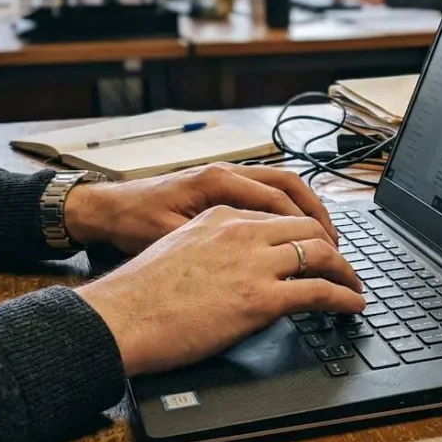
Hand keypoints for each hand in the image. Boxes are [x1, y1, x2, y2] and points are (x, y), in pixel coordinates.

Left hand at [63, 163, 338, 254]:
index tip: (330, 255)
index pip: (281, 201)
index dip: (310, 230)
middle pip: (290, 187)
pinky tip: (293, 235)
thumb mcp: (173, 239)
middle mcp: (225, 173)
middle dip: (318, 219)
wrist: (103, 211)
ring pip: (280, 187)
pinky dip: (285, 212)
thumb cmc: (131, 226)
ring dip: (305, 213)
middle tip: (338, 250)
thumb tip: (262, 268)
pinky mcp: (220, 189)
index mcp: (217, 181)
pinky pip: (264, 194)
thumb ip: (218, 250)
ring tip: (324, 242)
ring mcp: (224, 178)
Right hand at [77, 206, 364, 375]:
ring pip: (321, 254)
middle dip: (333, 246)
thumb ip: (212, 249)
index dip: (304, 232)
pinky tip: (352, 305)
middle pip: (308, 227)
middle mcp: (241, 231)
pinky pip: (319, 291)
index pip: (277, 215)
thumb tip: (231, 267)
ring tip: (354, 285)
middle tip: (342, 265)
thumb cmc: (138, 294)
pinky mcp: (261, 298)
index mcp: (220, 215)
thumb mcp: (178, 249)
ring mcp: (253, 263)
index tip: (315, 245)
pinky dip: (344, 297)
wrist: (120, 316)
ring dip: (346, 270)